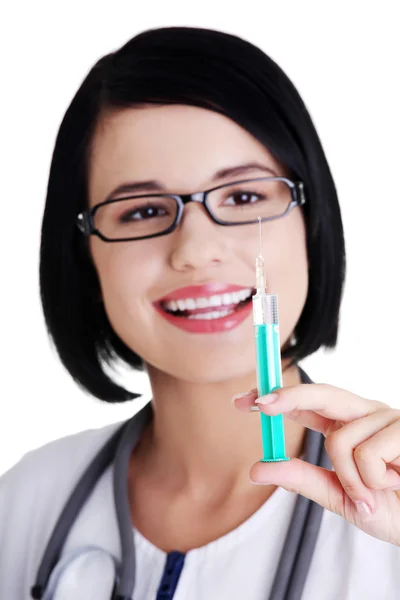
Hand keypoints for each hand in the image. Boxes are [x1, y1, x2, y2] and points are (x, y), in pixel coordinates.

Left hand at [233, 383, 399, 545]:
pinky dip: (370, 480)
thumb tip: (257, 468)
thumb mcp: (339, 497)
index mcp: (349, 427)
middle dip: (288, 397)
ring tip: (374, 492)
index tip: (244, 400)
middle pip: (321, 394)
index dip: (277, 398)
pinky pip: (365, 453)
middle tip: (260, 403)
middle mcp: (367, 416)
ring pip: (339, 438)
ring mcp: (388, 418)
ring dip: (350, 479)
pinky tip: (394, 483)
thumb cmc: (393, 509)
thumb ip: (301, 479)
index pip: (308, 406)